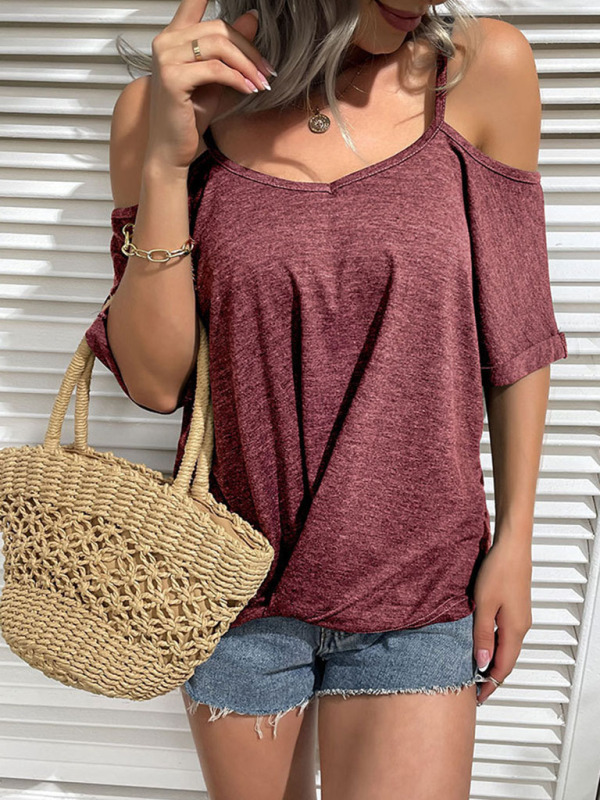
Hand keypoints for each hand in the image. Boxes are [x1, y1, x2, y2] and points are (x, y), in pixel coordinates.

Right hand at [144, 0, 273, 170]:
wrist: (173, 148)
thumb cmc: (190, 115)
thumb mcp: (217, 76)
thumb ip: (231, 48)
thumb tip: (252, 18)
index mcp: (175, 37)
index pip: (194, 0)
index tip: (248, 4)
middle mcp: (166, 42)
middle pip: (219, 28)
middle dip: (249, 49)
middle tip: (267, 71)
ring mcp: (166, 58)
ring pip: (219, 47)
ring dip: (247, 65)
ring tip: (261, 83)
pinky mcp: (173, 78)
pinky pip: (215, 69)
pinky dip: (237, 79)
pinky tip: (248, 90)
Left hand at [472, 535, 532, 704]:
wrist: (512, 547)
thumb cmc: (498, 571)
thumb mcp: (484, 605)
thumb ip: (482, 635)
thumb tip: (482, 662)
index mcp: (514, 630)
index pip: (503, 667)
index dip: (490, 684)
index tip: (477, 697)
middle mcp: (521, 626)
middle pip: (507, 660)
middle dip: (491, 676)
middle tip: (474, 688)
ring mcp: (519, 617)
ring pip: (506, 647)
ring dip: (493, 660)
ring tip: (476, 669)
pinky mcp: (515, 607)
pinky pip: (505, 634)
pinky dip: (495, 645)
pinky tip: (483, 643)